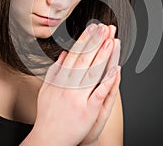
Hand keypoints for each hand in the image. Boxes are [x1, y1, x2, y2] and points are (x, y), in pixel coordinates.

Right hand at [20, 23, 119, 145]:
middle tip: (105, 28)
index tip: (92, 28)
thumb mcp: (46, 89)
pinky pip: (100, 93)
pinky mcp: (88, 110)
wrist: (48, 139)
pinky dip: (107, 80)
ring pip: (93, 72)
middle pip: (85, 60)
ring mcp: (78, 97)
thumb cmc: (48, 114)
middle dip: (96, 42)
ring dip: (103, 56)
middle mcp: (69, 86)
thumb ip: (55, 71)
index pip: (75, 55)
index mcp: (60, 79)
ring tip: (111, 41)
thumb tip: (64, 54)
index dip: (85, 40)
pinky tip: (115, 69)